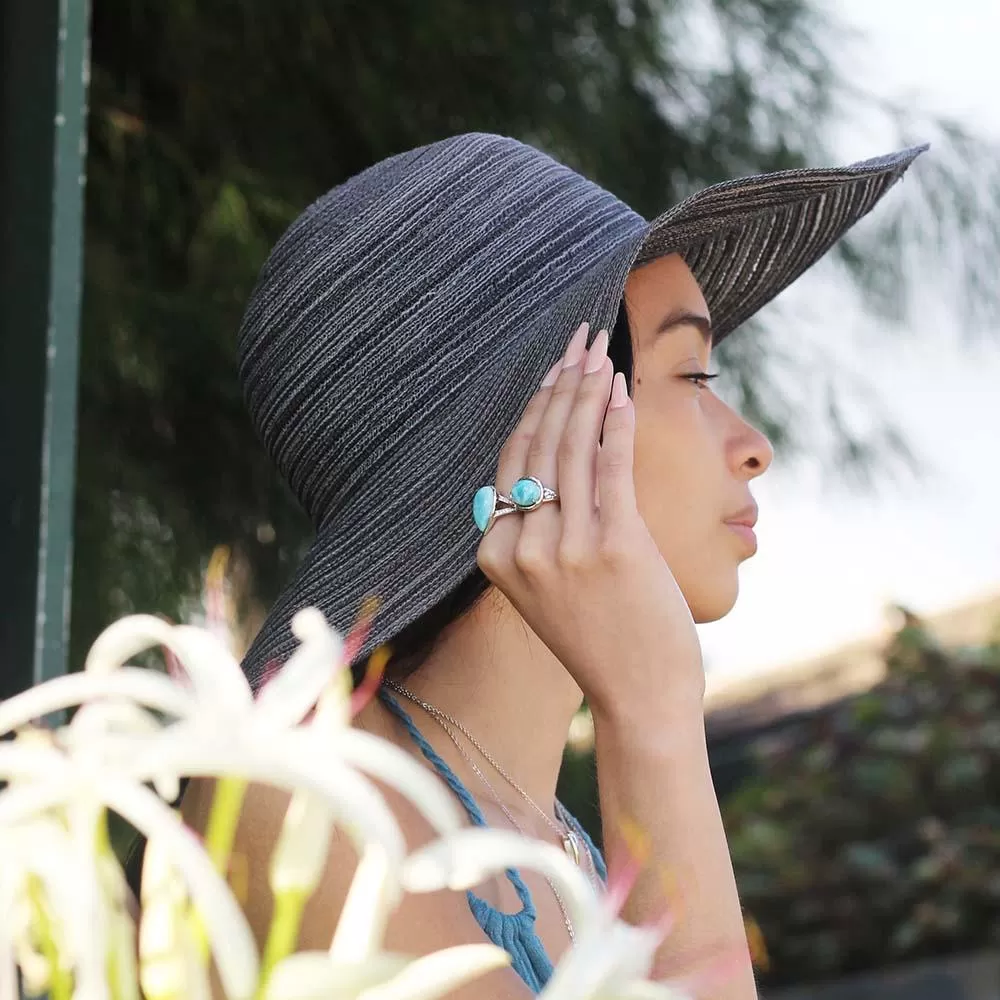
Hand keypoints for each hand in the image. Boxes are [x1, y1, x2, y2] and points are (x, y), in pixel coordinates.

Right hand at [476, 321, 704, 721]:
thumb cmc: (601, 637)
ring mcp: (564, 549)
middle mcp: (520, 548)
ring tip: (599, 353)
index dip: (533, 410)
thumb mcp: (547, 586)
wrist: (639, 696)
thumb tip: (545, 468)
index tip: (553, 370)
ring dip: (587, 393)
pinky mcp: (613, 546)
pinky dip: (616, 424)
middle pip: (538, 448)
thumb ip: (536, 531)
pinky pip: (610, 468)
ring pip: (572, 450)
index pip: (511, 464)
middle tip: (578, 340)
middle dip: (560, 385)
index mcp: (495, 556)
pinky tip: (621, 391)